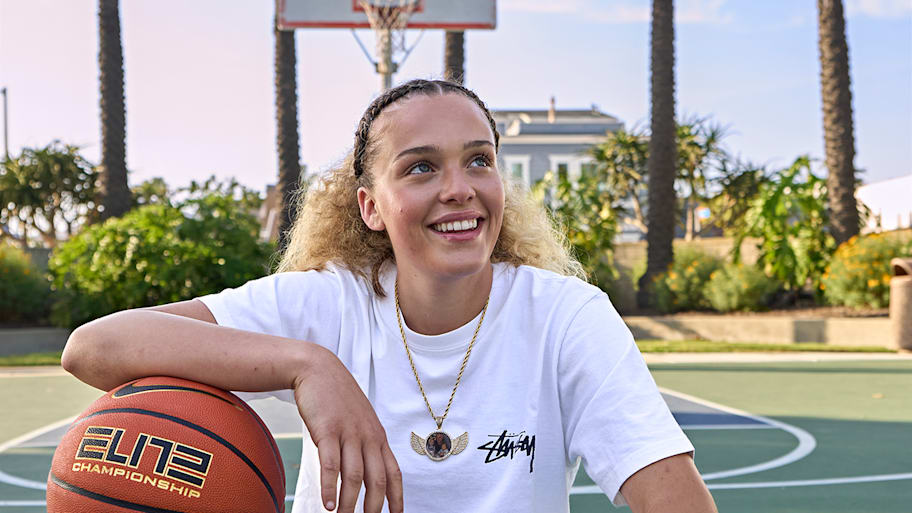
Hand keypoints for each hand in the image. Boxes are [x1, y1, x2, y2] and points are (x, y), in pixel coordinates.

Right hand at [293, 345, 403, 512]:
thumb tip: (366, 469)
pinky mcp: (327, 430)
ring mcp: (349, 433)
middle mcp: (368, 437)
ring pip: (354, 477)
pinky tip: (328, 504)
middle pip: (377, 480)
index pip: (394, 473)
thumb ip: (364, 442)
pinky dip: (330, 487)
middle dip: (374, 508)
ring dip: (350, 504)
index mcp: (377, 436)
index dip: (397, 498)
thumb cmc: (337, 398)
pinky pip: (331, 464)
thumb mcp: (359, 420)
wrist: (318, 369)